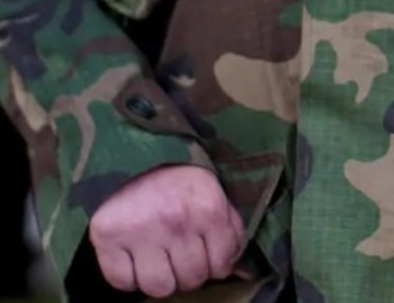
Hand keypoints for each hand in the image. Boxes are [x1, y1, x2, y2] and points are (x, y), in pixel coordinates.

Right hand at [88, 165, 246, 297]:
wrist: (134, 152)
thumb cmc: (180, 180)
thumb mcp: (214, 196)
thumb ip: (230, 233)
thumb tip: (239, 273)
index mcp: (209, 209)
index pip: (221, 265)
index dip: (215, 264)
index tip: (207, 254)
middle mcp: (176, 221)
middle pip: (191, 279)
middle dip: (189, 271)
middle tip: (180, 254)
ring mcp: (140, 231)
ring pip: (159, 287)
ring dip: (161, 278)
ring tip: (159, 259)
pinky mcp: (107, 236)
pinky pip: (123, 282)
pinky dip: (129, 277)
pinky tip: (135, 258)